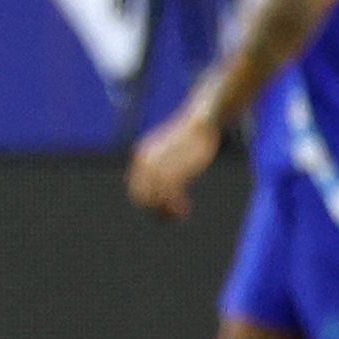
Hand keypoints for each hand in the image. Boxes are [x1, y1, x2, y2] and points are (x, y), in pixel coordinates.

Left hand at [127, 104, 221, 218]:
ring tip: (180, 215)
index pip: (135, 188)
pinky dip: (175, 207)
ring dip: (166, 212)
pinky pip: (169, 197)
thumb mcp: (168, 150)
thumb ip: (160, 165)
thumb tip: (160, 186)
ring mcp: (158, 167)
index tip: (163, 209)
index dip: (147, 203)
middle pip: (141, 197)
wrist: (202, 121)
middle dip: (155, 211)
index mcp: (141, 157)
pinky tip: (185, 210)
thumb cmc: (190, 137)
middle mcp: (145, 162)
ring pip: (154, 200)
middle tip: (171, 216)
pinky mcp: (174, 170)